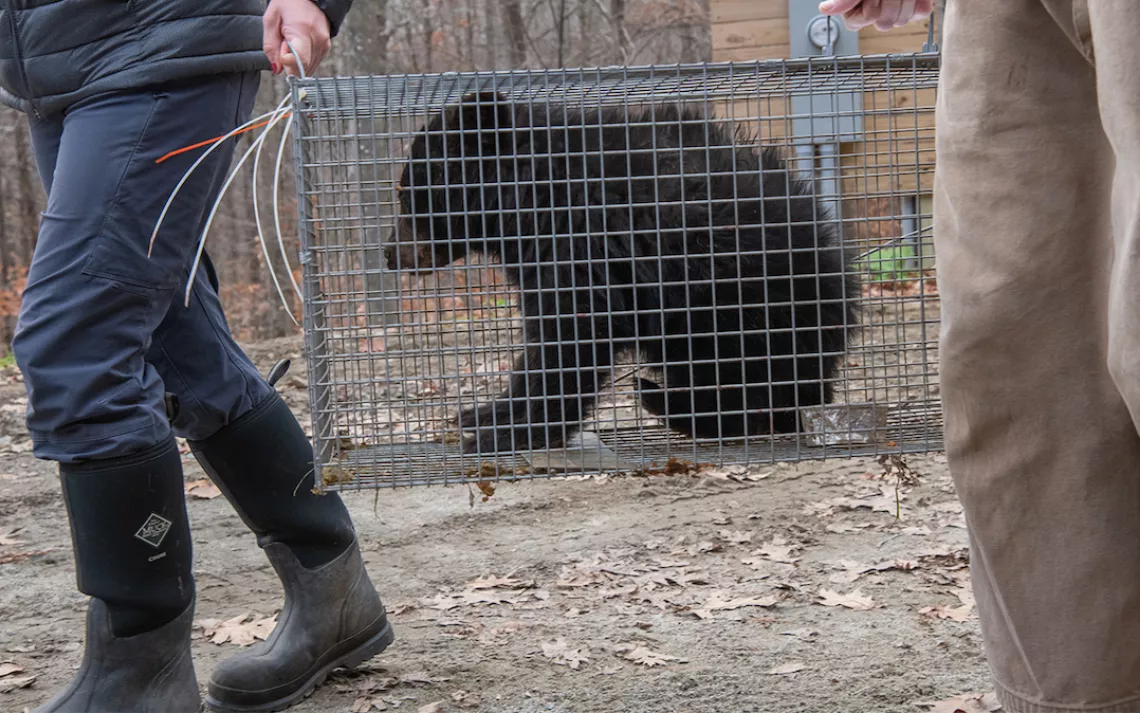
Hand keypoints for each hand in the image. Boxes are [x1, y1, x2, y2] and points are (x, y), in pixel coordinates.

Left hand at [263, 0, 331, 76]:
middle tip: (284, 45)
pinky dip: (302, 59)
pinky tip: (299, 45)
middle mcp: (318, 40)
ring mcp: (324, 45)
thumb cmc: (290, 3)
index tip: (281, 47)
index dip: (285, 59)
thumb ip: (270, 45)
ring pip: (307, 68)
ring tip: (292, 42)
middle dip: (289, 63)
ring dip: (295, 61)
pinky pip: (312, 63)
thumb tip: (277, 68)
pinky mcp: (326, 48)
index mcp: (303, 31)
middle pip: (302, 68)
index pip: (298, 61)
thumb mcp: (271, 19)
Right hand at [818, 0, 933, 31]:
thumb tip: (825, 9)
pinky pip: (919, 13)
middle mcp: (874, 11)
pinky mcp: (914, 6)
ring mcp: (895, 9)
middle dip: (889, 0)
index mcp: (854, 8)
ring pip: (902, 20)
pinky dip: (919, 0)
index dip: (872, 4)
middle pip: (884, 23)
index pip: (865, 20)